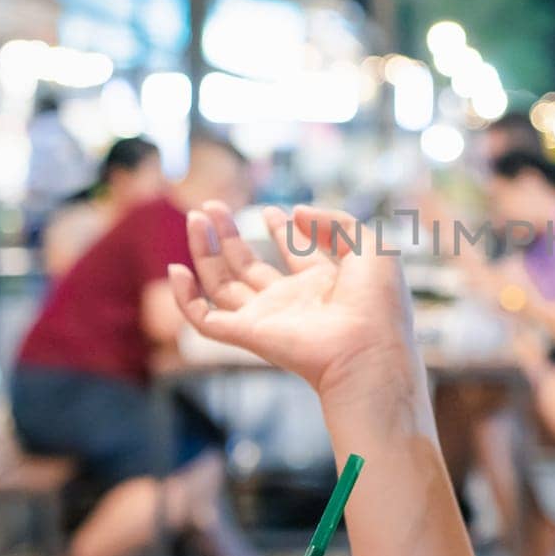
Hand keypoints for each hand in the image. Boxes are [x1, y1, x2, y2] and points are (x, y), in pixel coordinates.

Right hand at [169, 203, 430, 438]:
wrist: (369, 349)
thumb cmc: (378, 303)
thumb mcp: (369, 247)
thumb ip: (334, 222)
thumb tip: (294, 211)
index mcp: (325, 283)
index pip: (295, 253)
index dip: (282, 229)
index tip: (271, 211)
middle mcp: (292, 301)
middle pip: (249, 265)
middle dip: (229, 235)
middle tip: (210, 206)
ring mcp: (267, 318)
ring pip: (223, 284)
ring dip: (205, 251)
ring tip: (195, 218)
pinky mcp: (248, 334)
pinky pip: (205, 320)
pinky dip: (185, 298)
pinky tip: (176, 269)